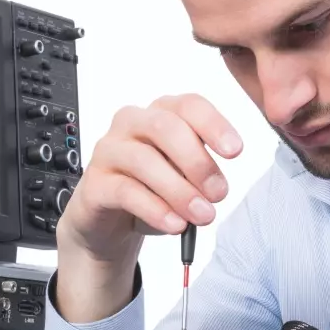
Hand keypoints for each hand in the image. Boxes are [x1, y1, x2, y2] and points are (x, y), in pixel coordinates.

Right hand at [55, 95, 241, 322]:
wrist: (110, 224)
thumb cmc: (151, 192)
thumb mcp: (184, 179)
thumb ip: (200, 173)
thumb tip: (217, 186)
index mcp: (161, 114)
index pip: (188, 105)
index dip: (213, 124)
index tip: (235, 150)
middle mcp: (131, 124)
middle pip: (165, 127)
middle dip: (197, 161)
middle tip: (218, 192)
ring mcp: (109, 151)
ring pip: (144, 160)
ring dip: (179, 190)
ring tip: (201, 216)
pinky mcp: (94, 183)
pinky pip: (125, 191)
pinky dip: (155, 209)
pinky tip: (175, 224)